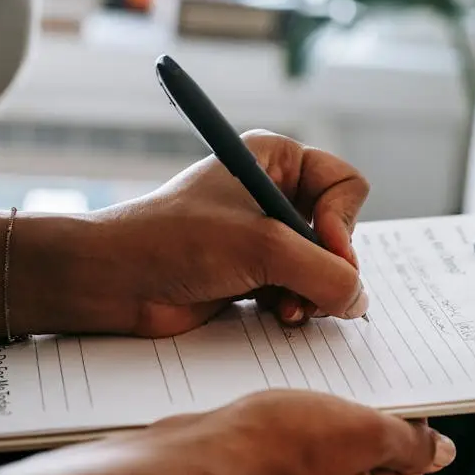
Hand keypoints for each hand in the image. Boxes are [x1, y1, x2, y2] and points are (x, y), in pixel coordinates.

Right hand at [0, 389, 454, 474]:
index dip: (407, 425)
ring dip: (317, 425)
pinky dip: (281, 435)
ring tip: (304, 391)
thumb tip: (443, 453)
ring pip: (319, 459)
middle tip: (346, 383)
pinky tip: (268, 411)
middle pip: (361, 463)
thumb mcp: (357, 430)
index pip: (407, 466)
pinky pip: (281, 461)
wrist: (192, 466)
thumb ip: (406, 442)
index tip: (393, 390)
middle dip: (357, 422)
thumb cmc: (273, 447)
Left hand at [21, 130, 369, 337]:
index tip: (327, 250)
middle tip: (309, 290)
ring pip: (321, 266)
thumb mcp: (262, 247)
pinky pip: (298, 289)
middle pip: (338, 231)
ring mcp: (262, 235)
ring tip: (289, 309)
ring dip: (312, 292)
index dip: (344, 222)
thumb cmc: (176, 241)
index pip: (345, 185)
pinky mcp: (251, 272)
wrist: (115, 280)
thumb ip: (325, 273)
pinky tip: (277, 315)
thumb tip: (359, 300)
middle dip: (328, 266)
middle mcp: (272, 193)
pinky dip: (295, 305)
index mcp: (275, 160)